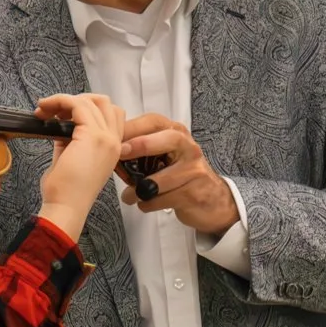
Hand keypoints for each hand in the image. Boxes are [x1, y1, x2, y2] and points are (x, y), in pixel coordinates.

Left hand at [35, 92, 126, 237]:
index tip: (62, 116)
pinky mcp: (92, 136)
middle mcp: (113, 142)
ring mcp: (106, 138)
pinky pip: (77, 105)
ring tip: (46, 110)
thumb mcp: (70, 158)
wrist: (66, 207)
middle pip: (104, 103)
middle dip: (79, 100)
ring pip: (92, 101)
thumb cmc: (66, 192)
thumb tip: (60, 124)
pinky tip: (45, 109)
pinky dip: (59, 101)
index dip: (86, 108)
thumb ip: (70, 139)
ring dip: (65, 100)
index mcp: (111, 149)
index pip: (109, 116)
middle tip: (55, 111)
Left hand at [116, 114, 239, 234]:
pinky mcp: (193, 193)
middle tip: (121, 153)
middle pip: (168, 139)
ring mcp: (194, 171)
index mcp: (177, 134)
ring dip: (138, 190)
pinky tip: (146, 202)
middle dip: (142, 144)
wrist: (214, 201)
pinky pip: (163, 199)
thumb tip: (111, 150)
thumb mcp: (166, 155)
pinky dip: (148, 204)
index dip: (133, 128)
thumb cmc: (183, 176)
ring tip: (128, 195)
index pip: (154, 123)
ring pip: (160, 179)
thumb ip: (143, 149)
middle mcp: (188, 148)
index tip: (113, 136)